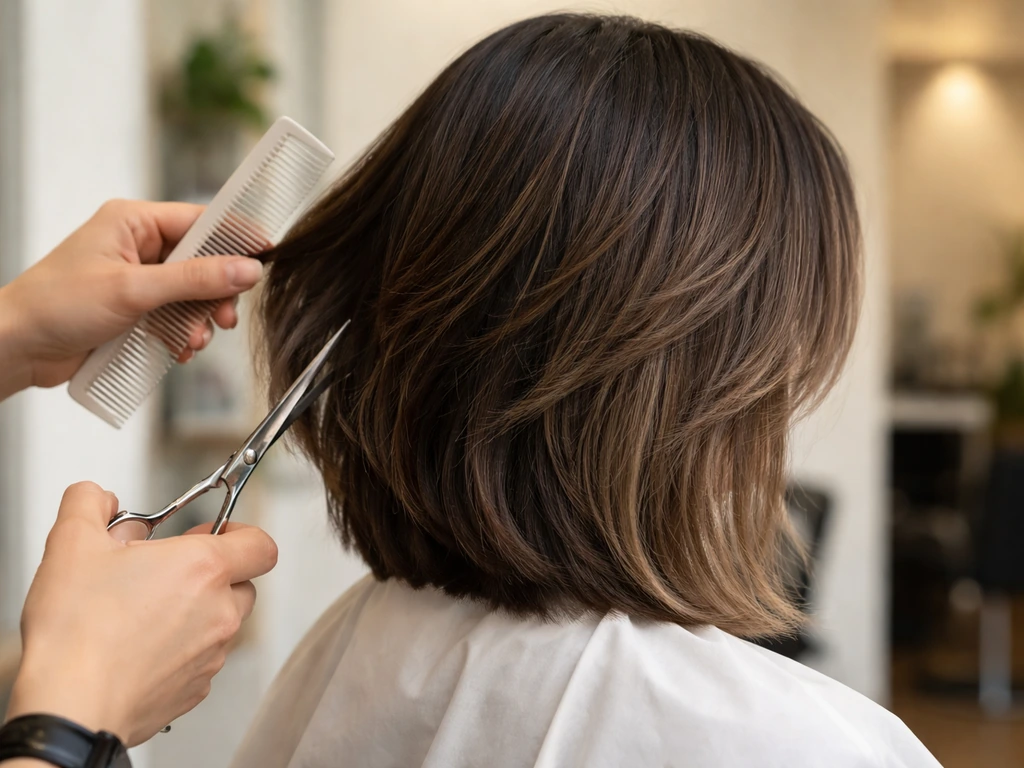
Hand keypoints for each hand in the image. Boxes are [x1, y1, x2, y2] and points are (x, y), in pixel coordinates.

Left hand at [0, 199, 263, 397]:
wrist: (18, 346)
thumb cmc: (56, 305)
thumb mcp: (133, 290)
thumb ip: (194, 279)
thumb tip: (245, 270)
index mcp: (133, 222)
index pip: (200, 220)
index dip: (235, 238)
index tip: (264, 254)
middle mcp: (138, 245)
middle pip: (202, 261)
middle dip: (215, 292)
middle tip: (224, 316)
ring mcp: (136, 278)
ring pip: (191, 293)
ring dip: (198, 319)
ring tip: (193, 340)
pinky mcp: (134, 308)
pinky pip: (175, 316)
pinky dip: (182, 333)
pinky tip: (178, 349)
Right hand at [5, 482, 277, 745]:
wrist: (69, 705)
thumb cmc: (77, 632)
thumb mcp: (72, 542)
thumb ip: (89, 504)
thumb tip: (98, 499)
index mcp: (204, 568)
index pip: (261, 543)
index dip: (242, 533)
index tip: (213, 534)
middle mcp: (219, 611)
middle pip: (242, 583)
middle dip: (212, 574)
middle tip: (168, 572)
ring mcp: (212, 654)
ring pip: (222, 623)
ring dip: (196, 613)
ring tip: (145, 612)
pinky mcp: (195, 690)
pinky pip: (202, 661)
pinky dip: (180, 651)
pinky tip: (138, 649)